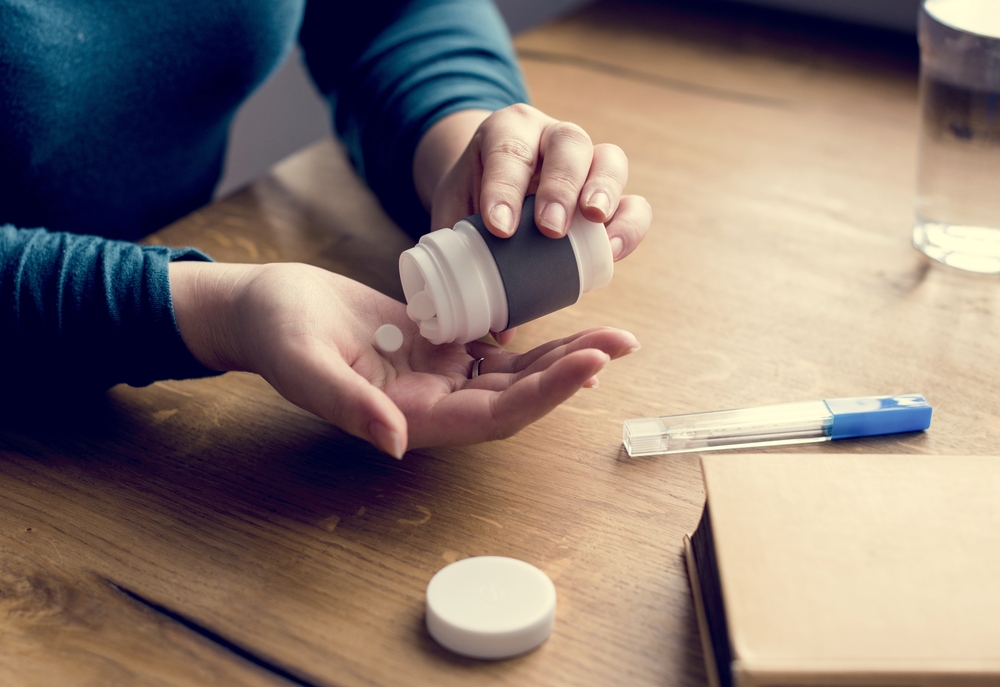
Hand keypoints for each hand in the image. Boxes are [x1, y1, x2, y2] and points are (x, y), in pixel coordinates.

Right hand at [170, 261, 639, 457]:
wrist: (265, 307)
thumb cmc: (276, 334)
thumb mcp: (304, 364)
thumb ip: (348, 405)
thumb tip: (397, 444)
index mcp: (408, 418)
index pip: (492, 416)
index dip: (543, 395)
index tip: (590, 364)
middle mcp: (432, 404)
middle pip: (516, 397)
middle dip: (570, 373)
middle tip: (622, 342)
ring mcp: (436, 375)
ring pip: (511, 372)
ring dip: (561, 356)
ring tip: (610, 333)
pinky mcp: (436, 346)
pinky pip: (493, 344)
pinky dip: (530, 335)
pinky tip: (563, 317)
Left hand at [413, 105, 650, 343]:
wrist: (493, 183)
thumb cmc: (475, 198)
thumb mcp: (458, 217)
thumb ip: (467, 262)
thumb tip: (499, 329)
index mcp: (507, 132)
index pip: (507, 150)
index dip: (505, 187)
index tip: (499, 227)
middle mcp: (551, 137)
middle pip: (568, 144)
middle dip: (561, 187)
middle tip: (551, 230)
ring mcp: (588, 160)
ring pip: (610, 160)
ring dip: (606, 195)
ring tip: (596, 228)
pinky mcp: (612, 192)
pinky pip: (633, 201)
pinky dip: (627, 225)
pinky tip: (613, 252)